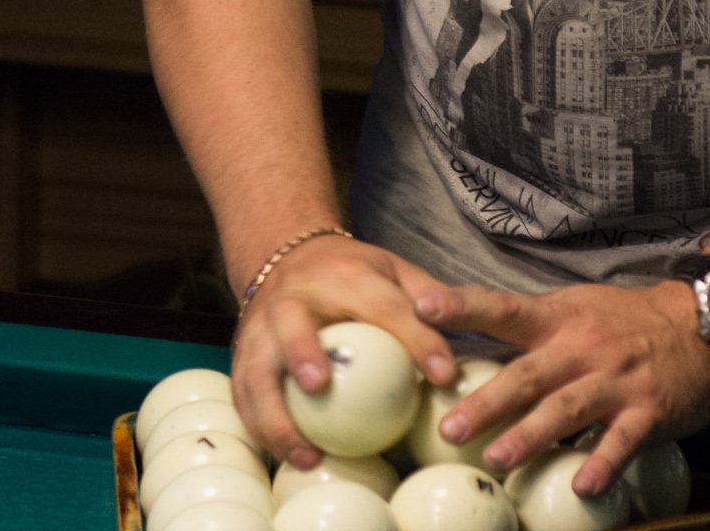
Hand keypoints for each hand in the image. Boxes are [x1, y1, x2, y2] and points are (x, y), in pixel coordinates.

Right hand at [232, 235, 457, 466]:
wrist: (287, 255)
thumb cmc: (350, 271)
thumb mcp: (391, 266)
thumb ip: (426, 293)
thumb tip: (466, 327)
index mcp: (344, 274)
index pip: (385, 306)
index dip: (416, 339)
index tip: (444, 375)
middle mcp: (295, 298)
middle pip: (294, 326)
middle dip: (302, 352)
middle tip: (320, 386)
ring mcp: (262, 328)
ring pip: (257, 372)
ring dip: (275, 414)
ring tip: (307, 452)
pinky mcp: (243, 355)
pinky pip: (243, 396)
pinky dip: (259, 428)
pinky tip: (287, 453)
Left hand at [414, 279, 709, 495]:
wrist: (701, 324)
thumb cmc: (625, 322)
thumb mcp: (577, 311)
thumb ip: (529, 330)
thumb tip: (464, 346)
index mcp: (560, 318)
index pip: (504, 308)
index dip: (463, 306)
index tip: (422, 307)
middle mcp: (583, 346)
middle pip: (529, 372)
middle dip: (488, 400)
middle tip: (450, 428)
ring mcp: (616, 379)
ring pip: (568, 408)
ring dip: (532, 435)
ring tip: (498, 459)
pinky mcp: (649, 410)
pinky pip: (622, 440)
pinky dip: (602, 462)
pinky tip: (583, 486)